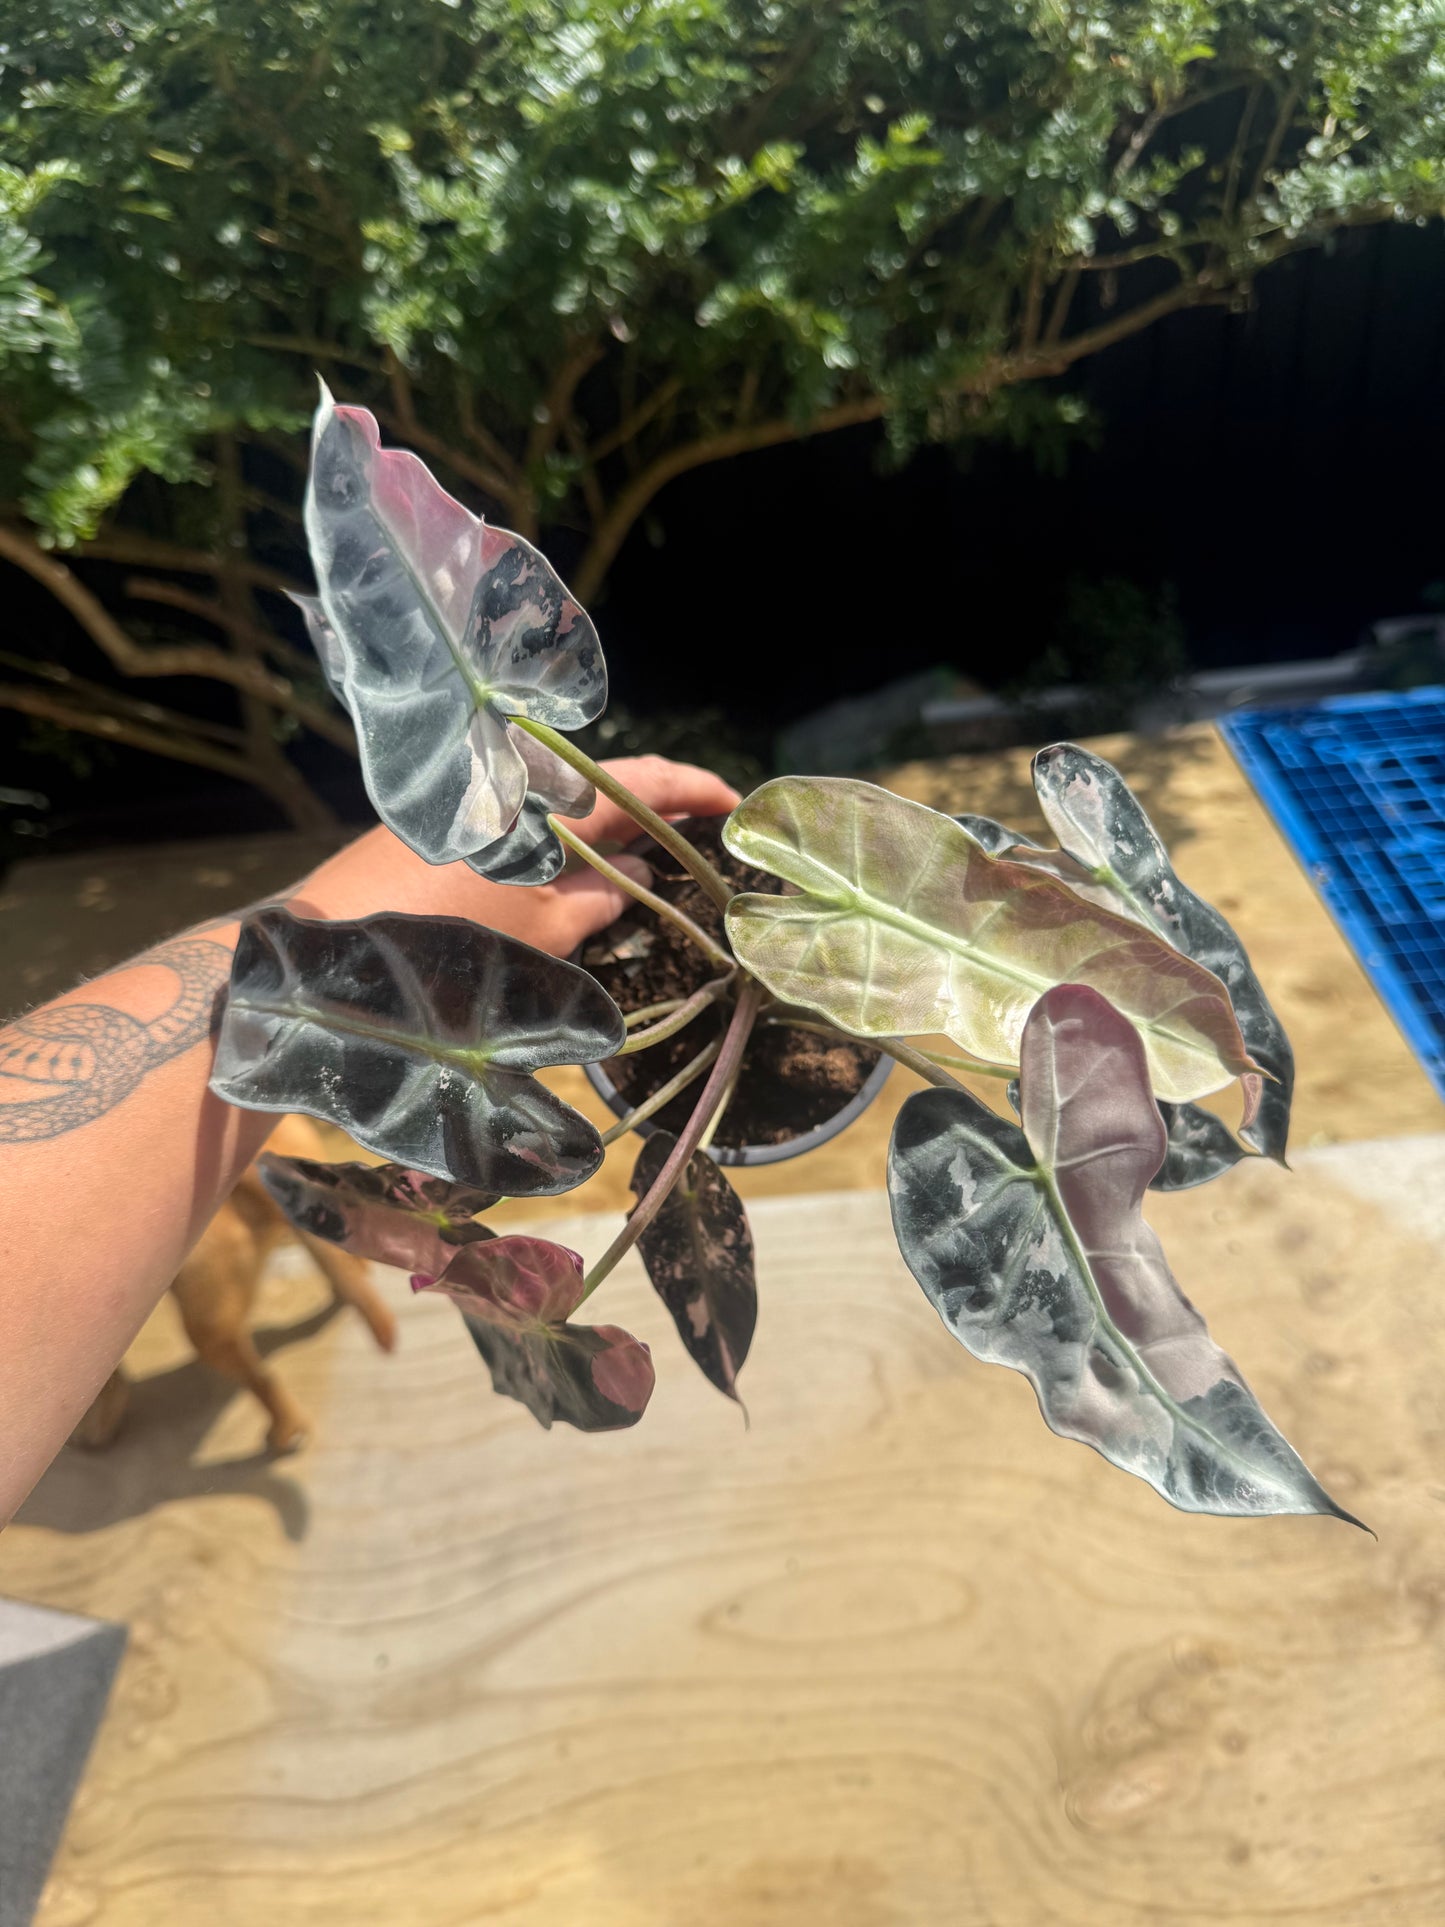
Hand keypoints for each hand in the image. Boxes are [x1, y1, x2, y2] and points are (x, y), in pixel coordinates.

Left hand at [292, 755, 740, 956]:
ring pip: (559, 809)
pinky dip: (559, 844)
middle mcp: (512, 786)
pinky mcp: (442, 826)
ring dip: (606, 833)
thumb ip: (592, 907)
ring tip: (652, 867)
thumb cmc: (444, 947)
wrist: (328, 949)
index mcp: (545, 799)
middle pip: (600, 789)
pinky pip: (522, 824)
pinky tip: (577, 879)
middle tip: (703, 839)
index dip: (691, 789)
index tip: (734, 803)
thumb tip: (629, 887)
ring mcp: (474, 803)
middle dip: (653, 814)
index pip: (638, 779)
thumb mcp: (538, 939)